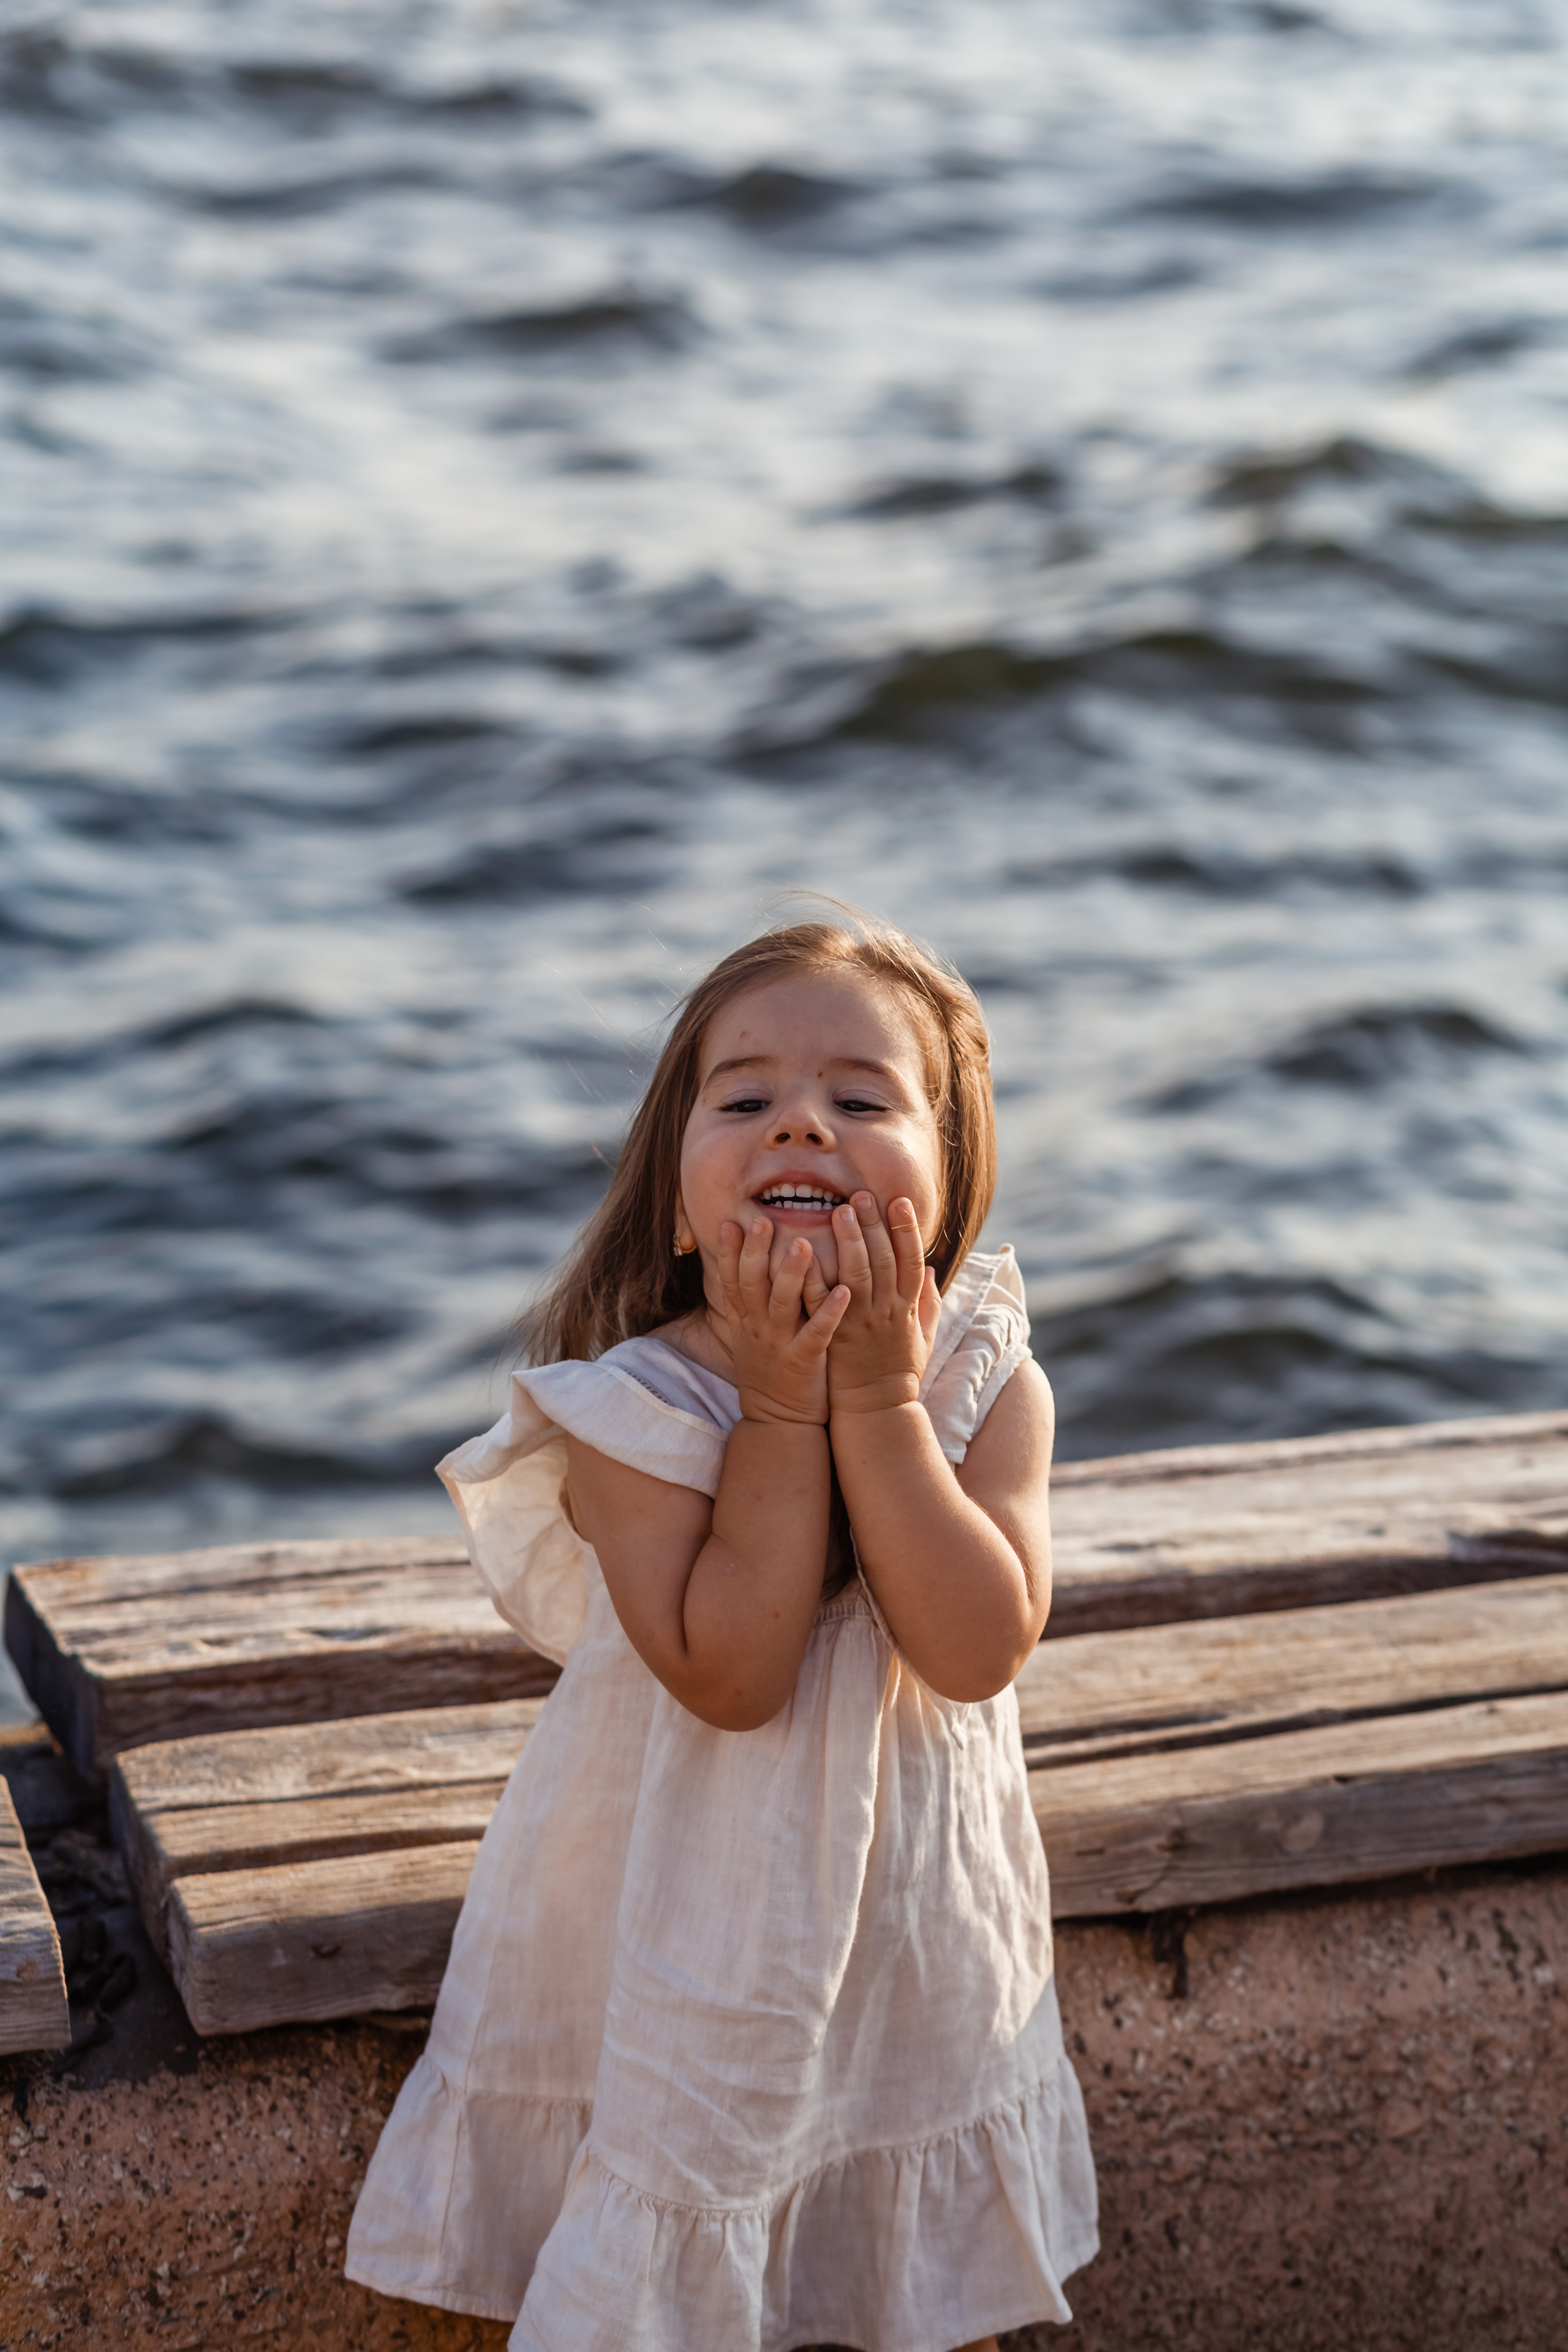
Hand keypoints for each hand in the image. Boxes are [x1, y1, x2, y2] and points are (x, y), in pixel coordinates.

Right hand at [717, 1215, 849, 1424]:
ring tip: (803, 1244)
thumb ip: (750, 1304)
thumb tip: (745, 1267)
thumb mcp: (751, 1338)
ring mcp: (780, 1345)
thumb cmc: (772, 1373)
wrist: (778, 1423)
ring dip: (792, 1274)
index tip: (729, 1223)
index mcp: (747, 1321)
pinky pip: (816, 1333)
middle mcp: (759, 1329)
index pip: (732, 1281)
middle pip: (752, 1285)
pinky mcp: (804, 1361)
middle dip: (756, 1252)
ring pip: (782, 1304)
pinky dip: (829, 1311)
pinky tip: (843, 1291)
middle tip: (763, 1220)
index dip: (728, 1253)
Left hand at [825, 1192, 940, 1417]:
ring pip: (856, 1275)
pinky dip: (815, 1277)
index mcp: (907, 1307)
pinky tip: (804, 1252)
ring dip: (849, 1242)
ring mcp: (860, 1324)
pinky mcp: (835, 1337)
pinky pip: (822, 1303)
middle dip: (873, 1225)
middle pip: (882, 1260)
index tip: (898, 1201)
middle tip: (860, 1196)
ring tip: (838, 1211)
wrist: (876, 1410)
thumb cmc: (899, 1371)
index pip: (910, 1260)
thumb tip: (930, 1268)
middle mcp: (887, 1311)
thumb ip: (927, 1301)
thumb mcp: (923, 1335)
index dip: (906, 1229)